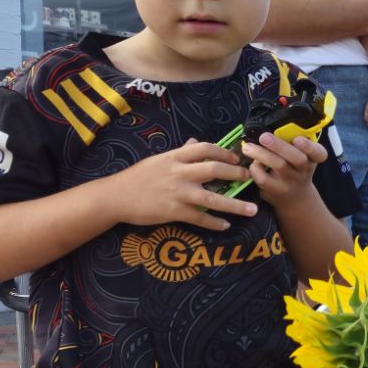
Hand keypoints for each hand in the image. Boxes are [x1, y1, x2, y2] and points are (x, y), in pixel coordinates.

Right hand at [106, 140, 253, 230]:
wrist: (115, 197)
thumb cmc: (137, 177)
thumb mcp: (158, 160)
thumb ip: (180, 153)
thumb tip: (195, 143)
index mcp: (175, 157)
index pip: (205, 148)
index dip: (225, 152)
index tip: (237, 157)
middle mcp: (179, 173)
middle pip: (215, 170)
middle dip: (236, 174)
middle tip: (249, 178)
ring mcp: (177, 193)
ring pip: (213, 199)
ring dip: (236, 205)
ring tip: (252, 210)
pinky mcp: (174, 212)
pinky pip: (200, 218)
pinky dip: (215, 223)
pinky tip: (226, 225)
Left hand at [243, 132, 327, 208]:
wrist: (295, 197)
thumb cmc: (294, 170)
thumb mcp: (301, 157)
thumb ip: (291, 143)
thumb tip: (269, 126)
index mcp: (311, 158)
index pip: (319, 153)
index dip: (309, 146)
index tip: (298, 139)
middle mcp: (304, 170)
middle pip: (297, 158)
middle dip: (279, 146)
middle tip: (264, 137)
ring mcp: (291, 181)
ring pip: (279, 166)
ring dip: (261, 154)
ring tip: (247, 147)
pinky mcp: (277, 190)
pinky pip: (264, 179)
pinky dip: (255, 169)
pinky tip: (253, 164)